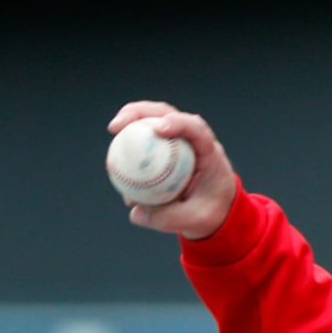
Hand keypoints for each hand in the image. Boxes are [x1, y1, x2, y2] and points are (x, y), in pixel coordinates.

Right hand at [107, 102, 238, 240]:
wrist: (217, 211)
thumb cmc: (212, 212)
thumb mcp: (195, 220)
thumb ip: (168, 218)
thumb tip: (135, 212)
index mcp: (209, 153)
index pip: (196, 129)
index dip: (178, 123)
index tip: (157, 129)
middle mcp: (193, 141)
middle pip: (167, 113)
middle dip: (141, 112)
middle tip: (118, 125)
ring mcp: (178, 141)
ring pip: (153, 119)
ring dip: (132, 119)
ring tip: (114, 129)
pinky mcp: (165, 148)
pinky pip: (145, 139)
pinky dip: (130, 141)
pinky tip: (116, 156)